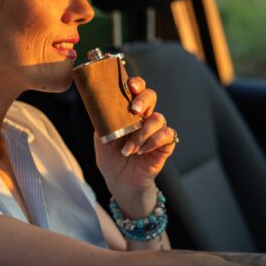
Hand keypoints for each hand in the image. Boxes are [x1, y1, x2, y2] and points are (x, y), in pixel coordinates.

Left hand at [93, 76, 176, 214]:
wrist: (120, 181)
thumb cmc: (111, 158)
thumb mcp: (101, 137)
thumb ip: (102, 121)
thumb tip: (98, 106)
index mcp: (129, 112)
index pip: (136, 90)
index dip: (136, 84)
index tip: (130, 86)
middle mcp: (144, 118)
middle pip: (151, 96)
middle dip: (144, 99)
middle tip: (134, 110)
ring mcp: (155, 131)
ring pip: (158, 118)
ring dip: (142, 133)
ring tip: (129, 149)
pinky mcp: (164, 145)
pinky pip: (166, 135)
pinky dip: (153, 142)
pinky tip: (141, 152)